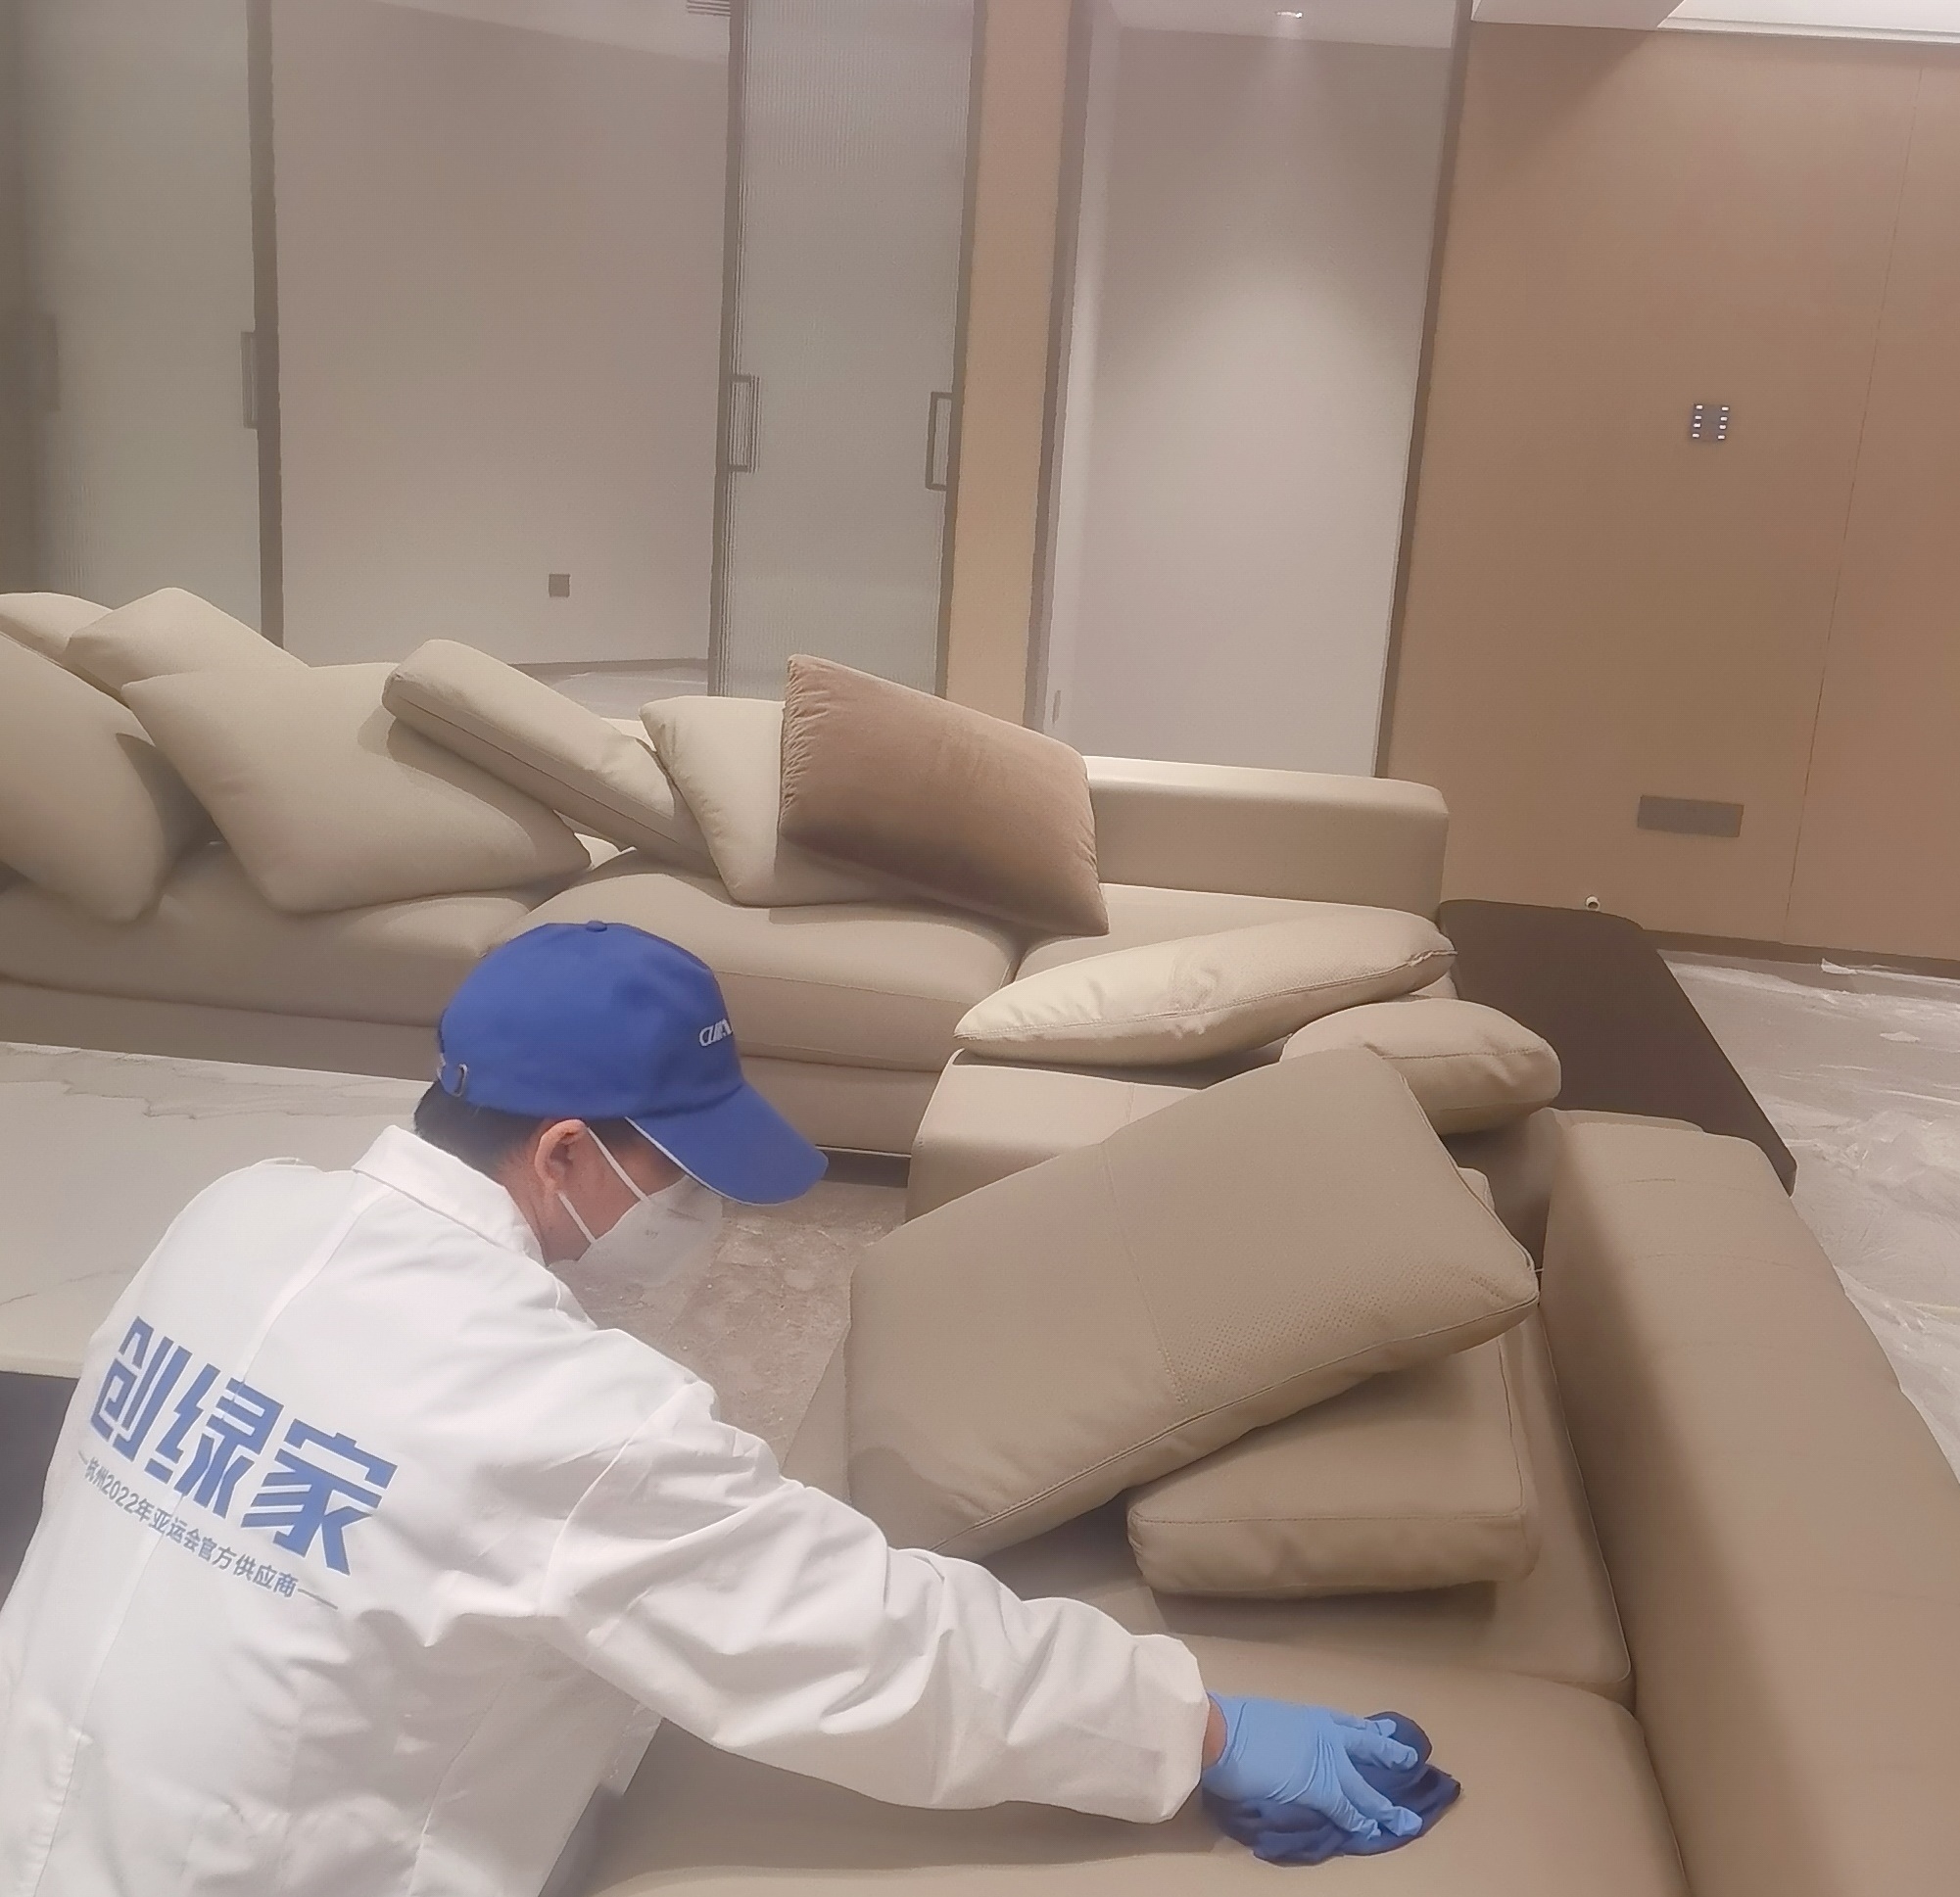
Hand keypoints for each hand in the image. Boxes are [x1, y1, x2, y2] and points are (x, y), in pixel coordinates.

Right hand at [1199, 1696, 1422, 1842]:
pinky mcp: (1321, 1790)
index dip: (1369, 1730)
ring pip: (1366, 1788)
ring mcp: (1327, 1763)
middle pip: (1369, 1747)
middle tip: (1410, 1759)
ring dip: (1387, 1807)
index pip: (1348, 1724)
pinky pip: (1348, 1810)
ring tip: (1406, 1821)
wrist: (1222, 1733)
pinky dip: (1361, 1823)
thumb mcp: (1267, 1719)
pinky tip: (1373, 1832)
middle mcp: (1326, 1735)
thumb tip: (1280, 1747)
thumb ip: (1283, 1733)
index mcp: (1310, 1716)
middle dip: (1392, 1755)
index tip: (1386, 1731)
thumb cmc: (1232, 1722)